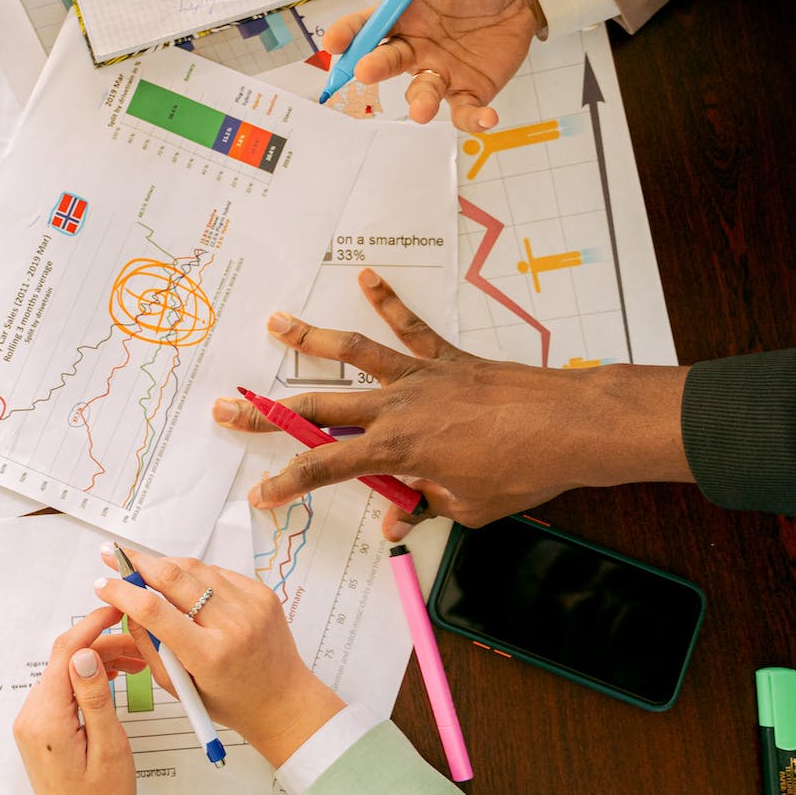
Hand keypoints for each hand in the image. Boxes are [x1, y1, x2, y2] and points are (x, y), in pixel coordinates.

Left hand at [12, 605, 149, 794]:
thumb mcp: (109, 748)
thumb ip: (95, 697)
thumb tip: (85, 654)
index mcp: (46, 720)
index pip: (65, 654)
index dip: (91, 625)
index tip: (117, 608)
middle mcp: (31, 716)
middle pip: (65, 660)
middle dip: (102, 644)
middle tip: (140, 645)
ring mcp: (32, 721)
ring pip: (65, 673)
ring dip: (98, 661)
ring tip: (136, 663)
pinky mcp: (40, 727)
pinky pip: (63, 690)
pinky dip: (88, 679)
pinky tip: (114, 678)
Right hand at [92, 546, 345, 766]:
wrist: (283, 701)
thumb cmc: (229, 701)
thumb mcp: (179, 686)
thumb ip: (148, 646)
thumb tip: (125, 607)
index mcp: (209, 655)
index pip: (154, 610)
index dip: (122, 592)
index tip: (103, 585)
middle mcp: (233, 625)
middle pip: (174, 577)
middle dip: (137, 562)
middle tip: (112, 555)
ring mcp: (251, 605)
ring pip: (195, 568)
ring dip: (164, 564)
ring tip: (142, 567)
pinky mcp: (262, 593)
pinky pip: (218, 573)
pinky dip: (195, 575)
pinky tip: (182, 584)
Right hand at [211, 269, 693, 537]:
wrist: (568, 427)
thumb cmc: (522, 472)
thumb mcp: (468, 507)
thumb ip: (425, 506)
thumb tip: (396, 517)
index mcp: (399, 449)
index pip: (327, 469)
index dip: (288, 482)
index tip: (261, 494)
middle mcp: (398, 407)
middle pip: (320, 409)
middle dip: (269, 412)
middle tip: (227, 407)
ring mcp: (419, 376)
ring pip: (352, 355)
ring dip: (310, 340)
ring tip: (275, 324)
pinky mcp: (445, 358)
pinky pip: (409, 326)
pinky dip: (386, 301)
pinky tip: (366, 277)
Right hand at [323, 0, 545, 128]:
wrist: (520, 0)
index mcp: (405, 13)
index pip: (368, 24)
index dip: (348, 34)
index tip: (332, 43)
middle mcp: (415, 46)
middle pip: (387, 60)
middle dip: (375, 66)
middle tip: (366, 72)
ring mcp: (440, 72)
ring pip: (421, 91)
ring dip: (418, 102)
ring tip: (422, 109)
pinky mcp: (469, 91)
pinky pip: (465, 111)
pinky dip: (473, 120)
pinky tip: (487, 120)